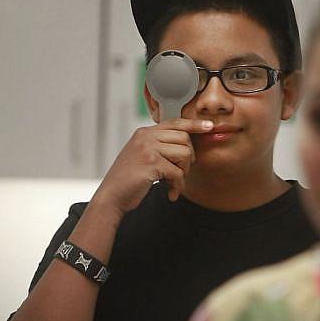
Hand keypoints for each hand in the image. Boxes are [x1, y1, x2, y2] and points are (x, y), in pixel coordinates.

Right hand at [93, 118, 213, 216]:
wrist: (111, 197)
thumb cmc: (129, 180)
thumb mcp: (142, 156)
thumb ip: (160, 147)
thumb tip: (187, 145)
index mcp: (144, 133)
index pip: (175, 122)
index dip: (194, 124)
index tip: (209, 126)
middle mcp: (146, 137)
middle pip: (184, 138)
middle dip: (188, 158)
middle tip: (179, 173)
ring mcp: (147, 148)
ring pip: (184, 154)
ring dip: (183, 172)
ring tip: (173, 183)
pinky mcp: (151, 163)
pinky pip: (178, 172)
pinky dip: (177, 185)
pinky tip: (170, 193)